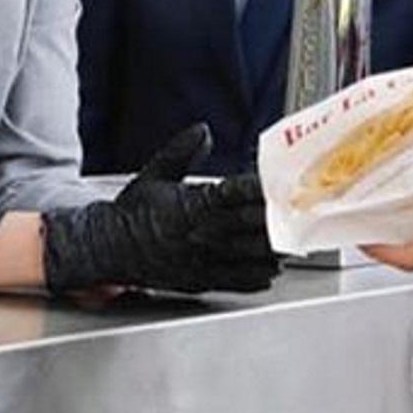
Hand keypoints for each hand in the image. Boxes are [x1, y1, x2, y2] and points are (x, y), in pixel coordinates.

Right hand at [43, 124, 277, 294]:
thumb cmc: (132, 213)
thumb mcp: (155, 174)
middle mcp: (204, 235)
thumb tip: (202, 131)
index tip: (283, 183)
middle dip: (281, 217)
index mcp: (193, 206)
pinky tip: (273, 265)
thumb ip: (182, 151)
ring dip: (278, 246)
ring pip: (256, 255)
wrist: (109, 250)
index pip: (238, 194)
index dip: (264, 189)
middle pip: (255, 226)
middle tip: (303, 209)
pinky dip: (262, 274)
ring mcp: (207, 261)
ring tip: (294, 236)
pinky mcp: (206, 280)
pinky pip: (243, 281)